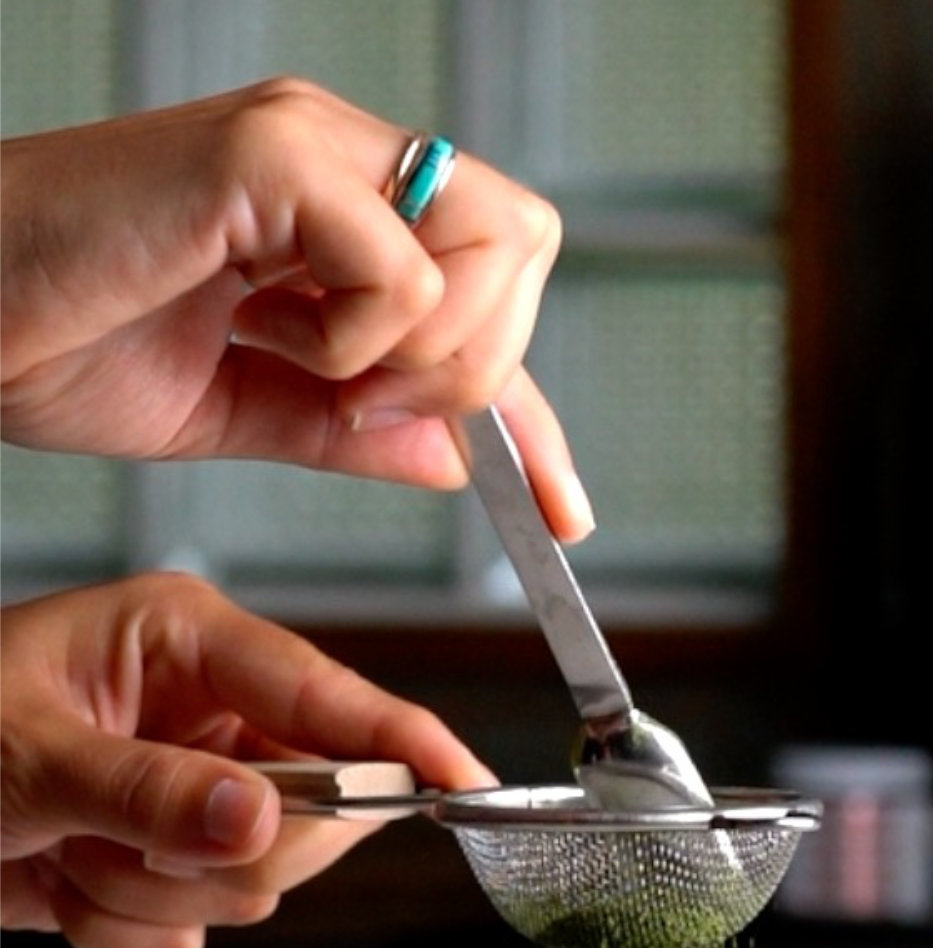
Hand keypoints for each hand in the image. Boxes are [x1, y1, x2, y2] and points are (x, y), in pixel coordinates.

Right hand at [0, 78, 593, 539]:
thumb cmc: (60, 340)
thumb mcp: (243, 411)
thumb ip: (353, 428)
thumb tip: (458, 459)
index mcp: (335, 206)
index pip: (490, 297)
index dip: (535, 413)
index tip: (564, 513)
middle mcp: (336, 154)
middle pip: (525, 247)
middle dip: (474, 365)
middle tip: (361, 397)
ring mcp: (305, 142)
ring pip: (492, 248)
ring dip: (418, 352)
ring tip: (299, 356)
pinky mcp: (265, 156)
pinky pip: (400, 274)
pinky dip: (355, 341)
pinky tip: (266, 331)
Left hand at [0, 573, 494, 947]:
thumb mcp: (30, 752)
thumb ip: (153, 789)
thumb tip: (263, 815)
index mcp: (189, 644)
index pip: (330, 695)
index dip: (403, 743)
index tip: (465, 784)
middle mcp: (208, 718)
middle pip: (314, 812)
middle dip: (224, 850)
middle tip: (138, 843)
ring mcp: (194, 795)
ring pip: (258, 883)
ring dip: (153, 894)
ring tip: (71, 851)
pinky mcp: (169, 861)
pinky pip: (201, 932)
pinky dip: (127, 932)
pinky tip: (63, 885)